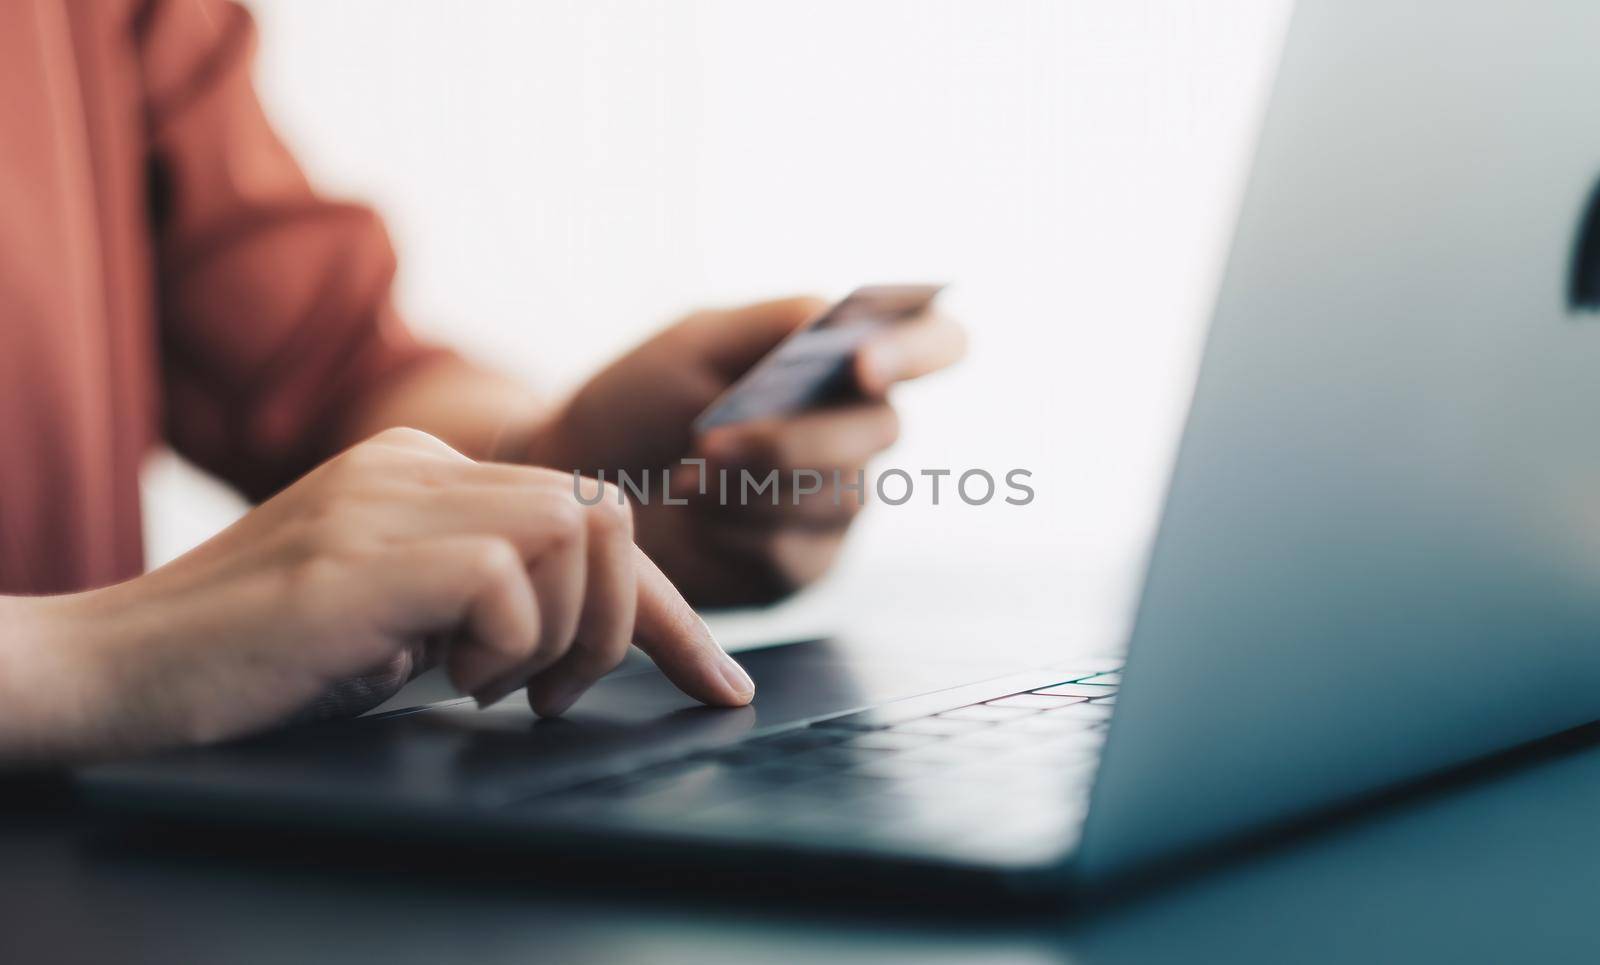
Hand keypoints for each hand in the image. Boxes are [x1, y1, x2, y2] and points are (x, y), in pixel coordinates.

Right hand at [2, 429, 752, 763]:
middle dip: (631, 624)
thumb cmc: (254, 664)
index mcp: (425, 474)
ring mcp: (388, 500)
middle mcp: (415, 468)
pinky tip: (440, 684)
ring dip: (567, 638)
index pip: (590, 520)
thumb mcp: (395, 620)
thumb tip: (591, 631)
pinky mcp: (364, 552)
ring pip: (579, 532)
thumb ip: (479, 599)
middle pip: (609, 515)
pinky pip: (509, 579)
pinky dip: (505, 648)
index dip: (668, 611)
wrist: (109, 672)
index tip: (717, 683)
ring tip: (488, 690)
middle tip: (553, 697)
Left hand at [526, 297, 965, 605]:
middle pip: (881, 430)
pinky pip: (797, 552)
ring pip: (837, 496)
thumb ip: (773, 324)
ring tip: (685, 475)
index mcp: (848, 361)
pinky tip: (695, 516)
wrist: (578, 481)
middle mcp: (858, 432)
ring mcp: (838, 503)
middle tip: (712, 438)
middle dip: (796, 437)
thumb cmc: (640, 400)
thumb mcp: (697, 340)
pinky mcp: (804, 566)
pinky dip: (738, 532)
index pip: (937, 343)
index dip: (919, 353)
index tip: (862, 366)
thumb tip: (837, 318)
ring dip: (755, 485)